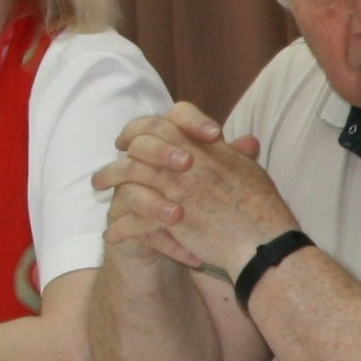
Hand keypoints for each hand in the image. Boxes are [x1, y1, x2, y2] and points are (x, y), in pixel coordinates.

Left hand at [88, 104, 290, 279]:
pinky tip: (111, 234)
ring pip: (128, 175)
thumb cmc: (263, 207)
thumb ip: (239, 155)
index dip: (146, 125)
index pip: (169, 119)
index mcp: (206, 147)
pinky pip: (133, 217)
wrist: (262, 241)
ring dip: (108, 179)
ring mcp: (175, 188)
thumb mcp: (252, 170)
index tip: (133, 137)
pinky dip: (120, 228)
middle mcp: (186, 162)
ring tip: (97, 188)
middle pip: (141, 144)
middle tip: (109, 162)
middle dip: (120, 150)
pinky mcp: (168, 218)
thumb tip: (245, 142)